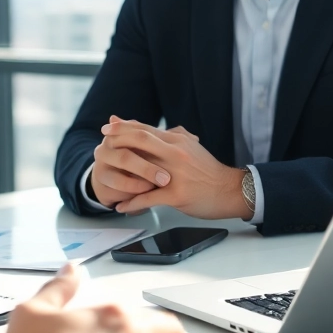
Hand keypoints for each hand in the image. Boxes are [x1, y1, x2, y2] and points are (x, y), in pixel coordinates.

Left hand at [100, 120, 247, 219]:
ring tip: (104, 177)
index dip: (125, 126)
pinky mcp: (177, 195)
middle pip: (140, 141)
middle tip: (102, 141)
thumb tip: (164, 128)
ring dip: (120, 174)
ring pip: (141, 169)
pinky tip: (121, 207)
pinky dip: (132, 203)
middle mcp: (175, 153)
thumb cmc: (209, 171)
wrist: (231, 190)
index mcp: (178, 141)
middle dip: (118, 139)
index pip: (146, 129)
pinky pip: (148, 198)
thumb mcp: (194, 148)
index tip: (108, 126)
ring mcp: (175, 174)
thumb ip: (178, 136)